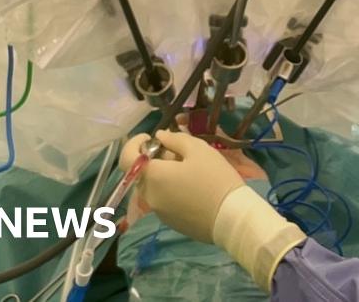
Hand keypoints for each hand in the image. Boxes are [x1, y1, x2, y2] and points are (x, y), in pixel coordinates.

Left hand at [121, 130, 244, 243]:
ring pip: (153, 187)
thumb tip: (160, 136)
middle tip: (178, 154)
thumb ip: (175, 139)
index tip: (151, 139)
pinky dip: (171, 191)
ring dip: (163, 176)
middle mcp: (149, 196)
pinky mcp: (170, 223)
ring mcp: (158, 212)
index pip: (126, 158)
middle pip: (142, 173)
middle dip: (155, 160)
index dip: (134, 144)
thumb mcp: (199, 150)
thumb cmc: (215, 179)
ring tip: (188, 172)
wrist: (232, 218)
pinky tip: (193, 190)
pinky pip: (163, 201)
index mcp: (152, 176)